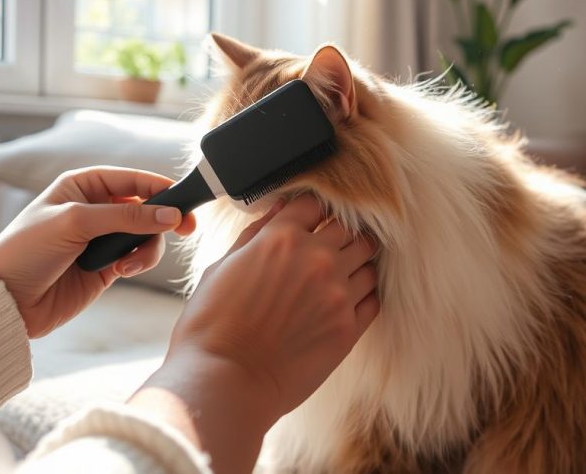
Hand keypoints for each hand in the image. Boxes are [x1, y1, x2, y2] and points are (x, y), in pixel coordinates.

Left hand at [0, 167, 195, 337]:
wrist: (7, 300)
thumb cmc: (28, 250)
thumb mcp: (75, 223)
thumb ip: (126, 217)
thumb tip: (170, 214)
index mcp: (82, 187)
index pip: (131, 179)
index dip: (158, 186)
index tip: (184, 198)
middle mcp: (95, 209)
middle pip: (146, 206)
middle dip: (163, 218)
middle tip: (186, 227)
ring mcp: (103, 238)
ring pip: (147, 234)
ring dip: (147, 247)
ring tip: (129, 262)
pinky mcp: (108, 265)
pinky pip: (138, 256)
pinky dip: (138, 262)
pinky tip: (122, 270)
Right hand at [130, 194, 378, 471]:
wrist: (223, 382)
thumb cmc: (211, 327)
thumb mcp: (222, 267)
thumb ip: (256, 233)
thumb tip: (280, 209)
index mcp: (281, 238)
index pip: (314, 204)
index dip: (312, 212)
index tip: (309, 222)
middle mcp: (317, 259)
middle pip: (350, 229)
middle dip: (340, 234)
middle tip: (329, 248)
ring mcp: (338, 293)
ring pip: (369, 260)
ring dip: (357, 262)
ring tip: (341, 274)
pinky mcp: (349, 328)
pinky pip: (374, 298)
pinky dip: (365, 294)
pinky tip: (347, 300)